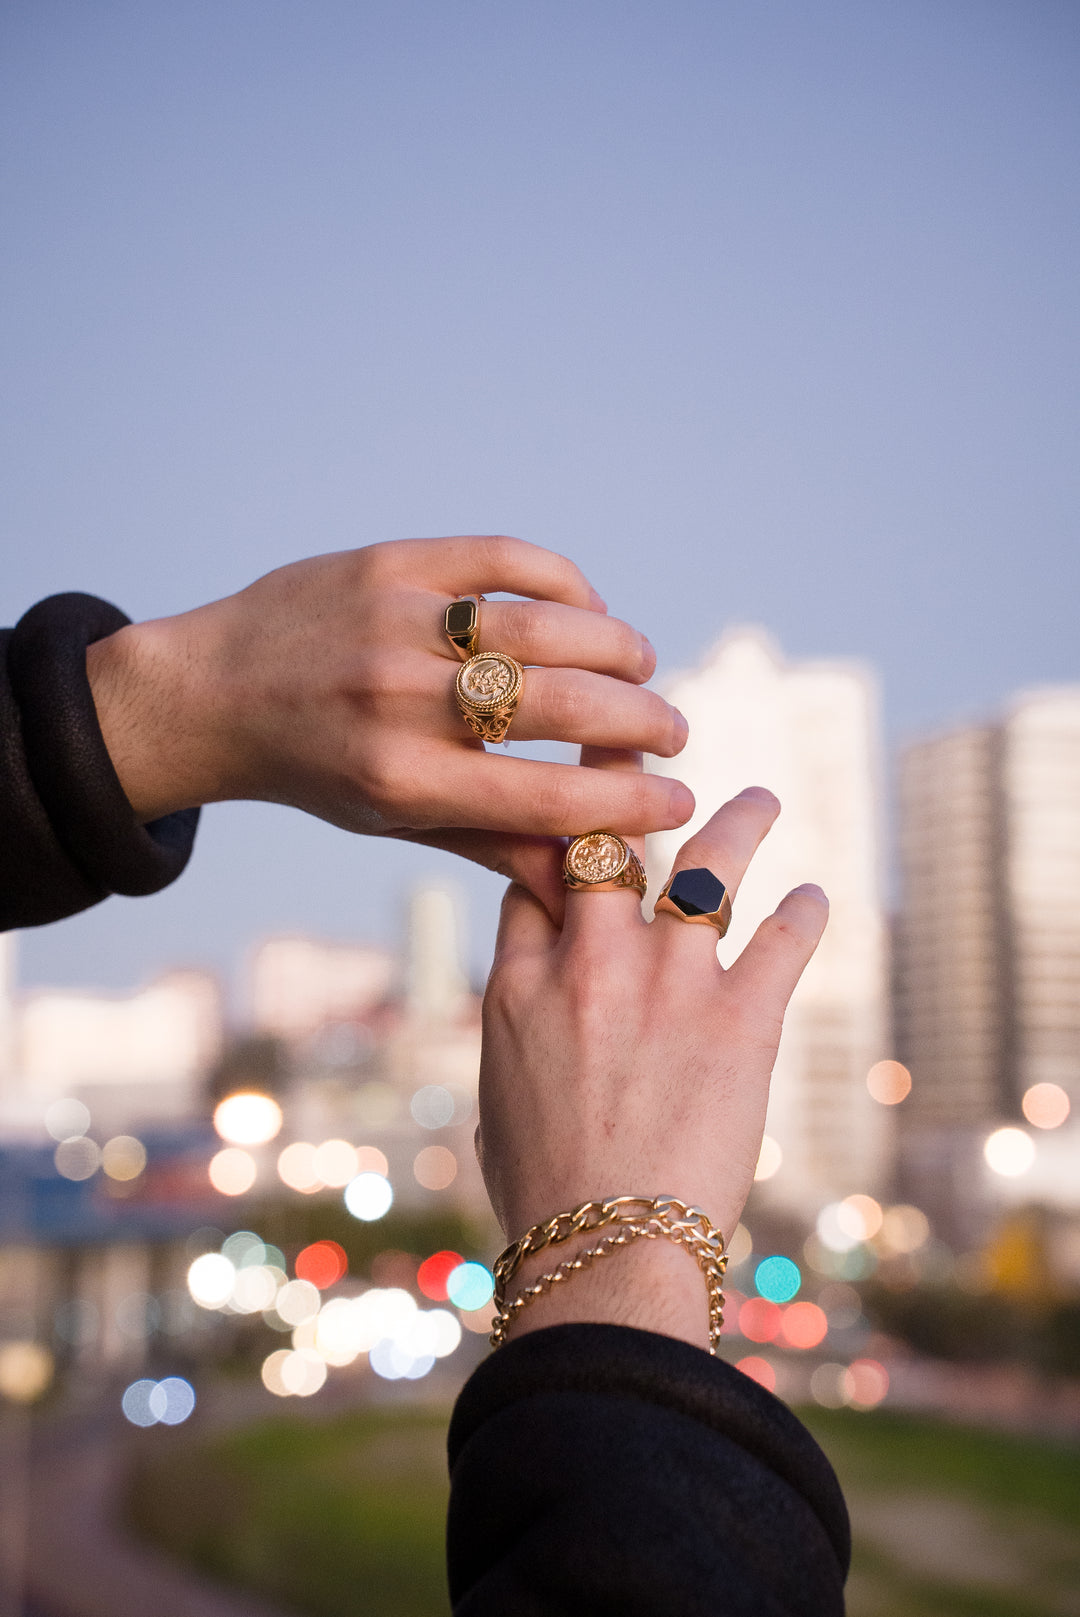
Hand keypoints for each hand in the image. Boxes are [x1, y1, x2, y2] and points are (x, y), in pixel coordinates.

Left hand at [84, 537, 693, 915]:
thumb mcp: (395, 821)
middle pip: (562, 704)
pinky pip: (508, 559)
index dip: (630, 801)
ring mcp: (397, 620)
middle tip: (674, 731)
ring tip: (643, 668)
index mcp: (402, 780)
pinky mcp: (393, 561)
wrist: (215, 692)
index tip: (681, 799)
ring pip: (546, 625)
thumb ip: (496, 843)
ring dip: (617, 648)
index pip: (547, 794)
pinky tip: (587, 611)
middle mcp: (399, 698)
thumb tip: (588, 878)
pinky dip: (566, 584)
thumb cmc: (319, 770)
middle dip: (643, 721)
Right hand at [477, 750, 827, 1349]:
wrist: (609, 1253)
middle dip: (622, 780)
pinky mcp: (742, 1016)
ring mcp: (668, 982)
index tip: (575, 824)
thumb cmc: (546, 1194)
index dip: (556, 843)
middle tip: (640, 744)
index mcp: (518, 985)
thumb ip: (517, 1031)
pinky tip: (815, 894)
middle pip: (608, 840)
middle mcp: (590, 963)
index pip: (535, 877)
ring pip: (705, 864)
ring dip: (739, 821)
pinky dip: (805, 910)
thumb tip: (531, 1010)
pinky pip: (782, 937)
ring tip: (761, 799)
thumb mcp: (498, 1098)